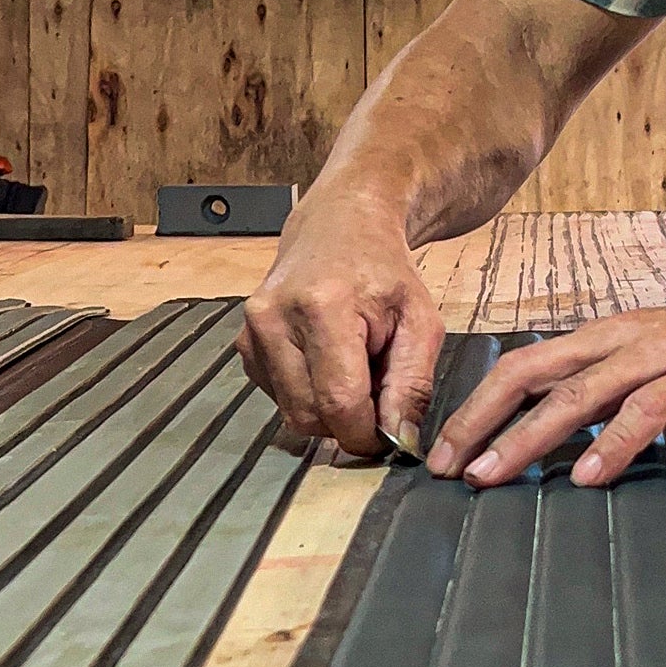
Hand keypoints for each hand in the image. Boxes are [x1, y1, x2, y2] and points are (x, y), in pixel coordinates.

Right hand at [238, 203, 445, 456]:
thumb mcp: (421, 320)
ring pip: (292, 412)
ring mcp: (252, 332)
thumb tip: (399, 440)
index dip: (366, 434)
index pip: (339, 401)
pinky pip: (279, 398)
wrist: (340, 226)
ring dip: (328, 407)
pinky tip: (327, 361)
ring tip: (354, 367)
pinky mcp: (244, 346)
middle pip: (309, 415)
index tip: (389, 435)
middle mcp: (275, 319)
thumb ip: (413, 383)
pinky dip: (309, 393)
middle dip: (348, 421)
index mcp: (323, 307)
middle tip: (377, 390)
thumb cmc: (384, 271)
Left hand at [425, 287, 665, 487]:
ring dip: (530, 437)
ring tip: (496, 474)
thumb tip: (546, 426)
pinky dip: (613, 444)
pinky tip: (588, 476)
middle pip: (531, 374)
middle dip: (483, 420)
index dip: (476, 406)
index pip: (521, 367)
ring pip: (578, 395)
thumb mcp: (645, 359)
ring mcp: (655, 358)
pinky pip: (644, 412)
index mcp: (600, 337)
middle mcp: (617, 342)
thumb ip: (601, 387)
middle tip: (451, 467)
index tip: (446, 450)